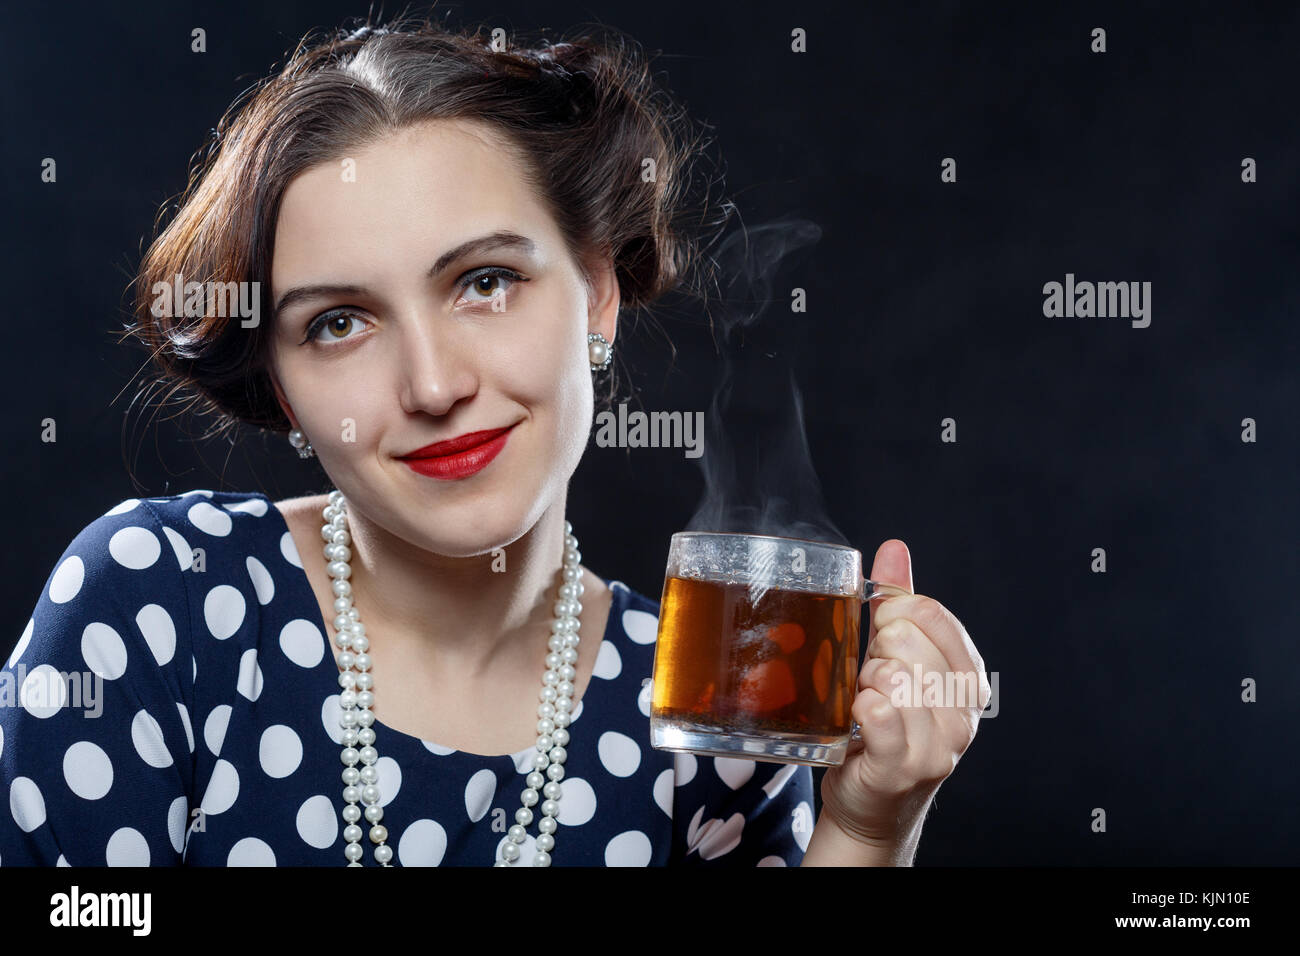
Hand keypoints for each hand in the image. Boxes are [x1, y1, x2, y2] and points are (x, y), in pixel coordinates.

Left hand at [818, 539, 988, 860]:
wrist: (870, 801)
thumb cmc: (883, 726)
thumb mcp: (893, 657)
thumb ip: (896, 602)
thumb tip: (894, 548)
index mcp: (968, 676)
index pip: (929, 612)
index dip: (891, 617)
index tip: (883, 642)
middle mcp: (964, 711)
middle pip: (905, 641)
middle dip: (874, 655)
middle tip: (871, 684)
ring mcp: (939, 744)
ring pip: (890, 676)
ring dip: (863, 687)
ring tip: (866, 706)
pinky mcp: (904, 768)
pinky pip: (877, 712)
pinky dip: (859, 710)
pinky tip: (859, 722)